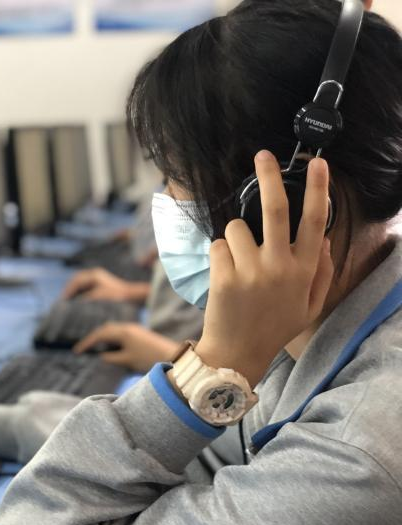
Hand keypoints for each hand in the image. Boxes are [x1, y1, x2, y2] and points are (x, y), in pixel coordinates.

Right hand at [61, 268, 148, 302]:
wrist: (133, 296)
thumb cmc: (117, 297)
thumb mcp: (98, 299)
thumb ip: (84, 300)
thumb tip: (73, 304)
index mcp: (94, 275)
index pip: (75, 281)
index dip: (68, 291)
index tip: (63, 301)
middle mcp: (95, 275)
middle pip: (76, 281)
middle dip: (69, 291)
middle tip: (63, 301)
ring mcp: (98, 279)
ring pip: (81, 285)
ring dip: (74, 293)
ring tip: (69, 303)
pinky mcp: (101, 285)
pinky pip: (86, 288)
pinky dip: (80, 294)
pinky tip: (79, 304)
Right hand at [73, 322, 179, 371]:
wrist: (172, 356)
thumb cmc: (149, 359)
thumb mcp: (127, 361)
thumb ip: (112, 358)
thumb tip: (100, 356)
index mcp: (123, 332)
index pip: (99, 334)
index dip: (87, 342)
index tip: (77, 350)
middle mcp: (127, 327)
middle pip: (105, 328)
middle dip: (94, 336)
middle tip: (84, 346)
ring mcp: (134, 329)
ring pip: (113, 329)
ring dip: (103, 336)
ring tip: (95, 346)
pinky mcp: (139, 333)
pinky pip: (120, 332)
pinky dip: (112, 337)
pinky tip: (110, 346)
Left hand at [194, 151, 333, 386]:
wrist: (237, 354)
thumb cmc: (274, 328)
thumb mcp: (309, 305)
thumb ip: (320, 271)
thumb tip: (320, 238)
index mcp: (304, 270)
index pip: (316, 220)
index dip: (318, 189)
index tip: (318, 164)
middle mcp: (280, 267)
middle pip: (276, 208)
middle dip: (269, 176)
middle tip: (263, 156)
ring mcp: (250, 271)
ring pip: (237, 228)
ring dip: (234, 236)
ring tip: (237, 261)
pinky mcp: (224, 277)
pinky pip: (218, 246)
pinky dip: (219, 254)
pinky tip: (224, 275)